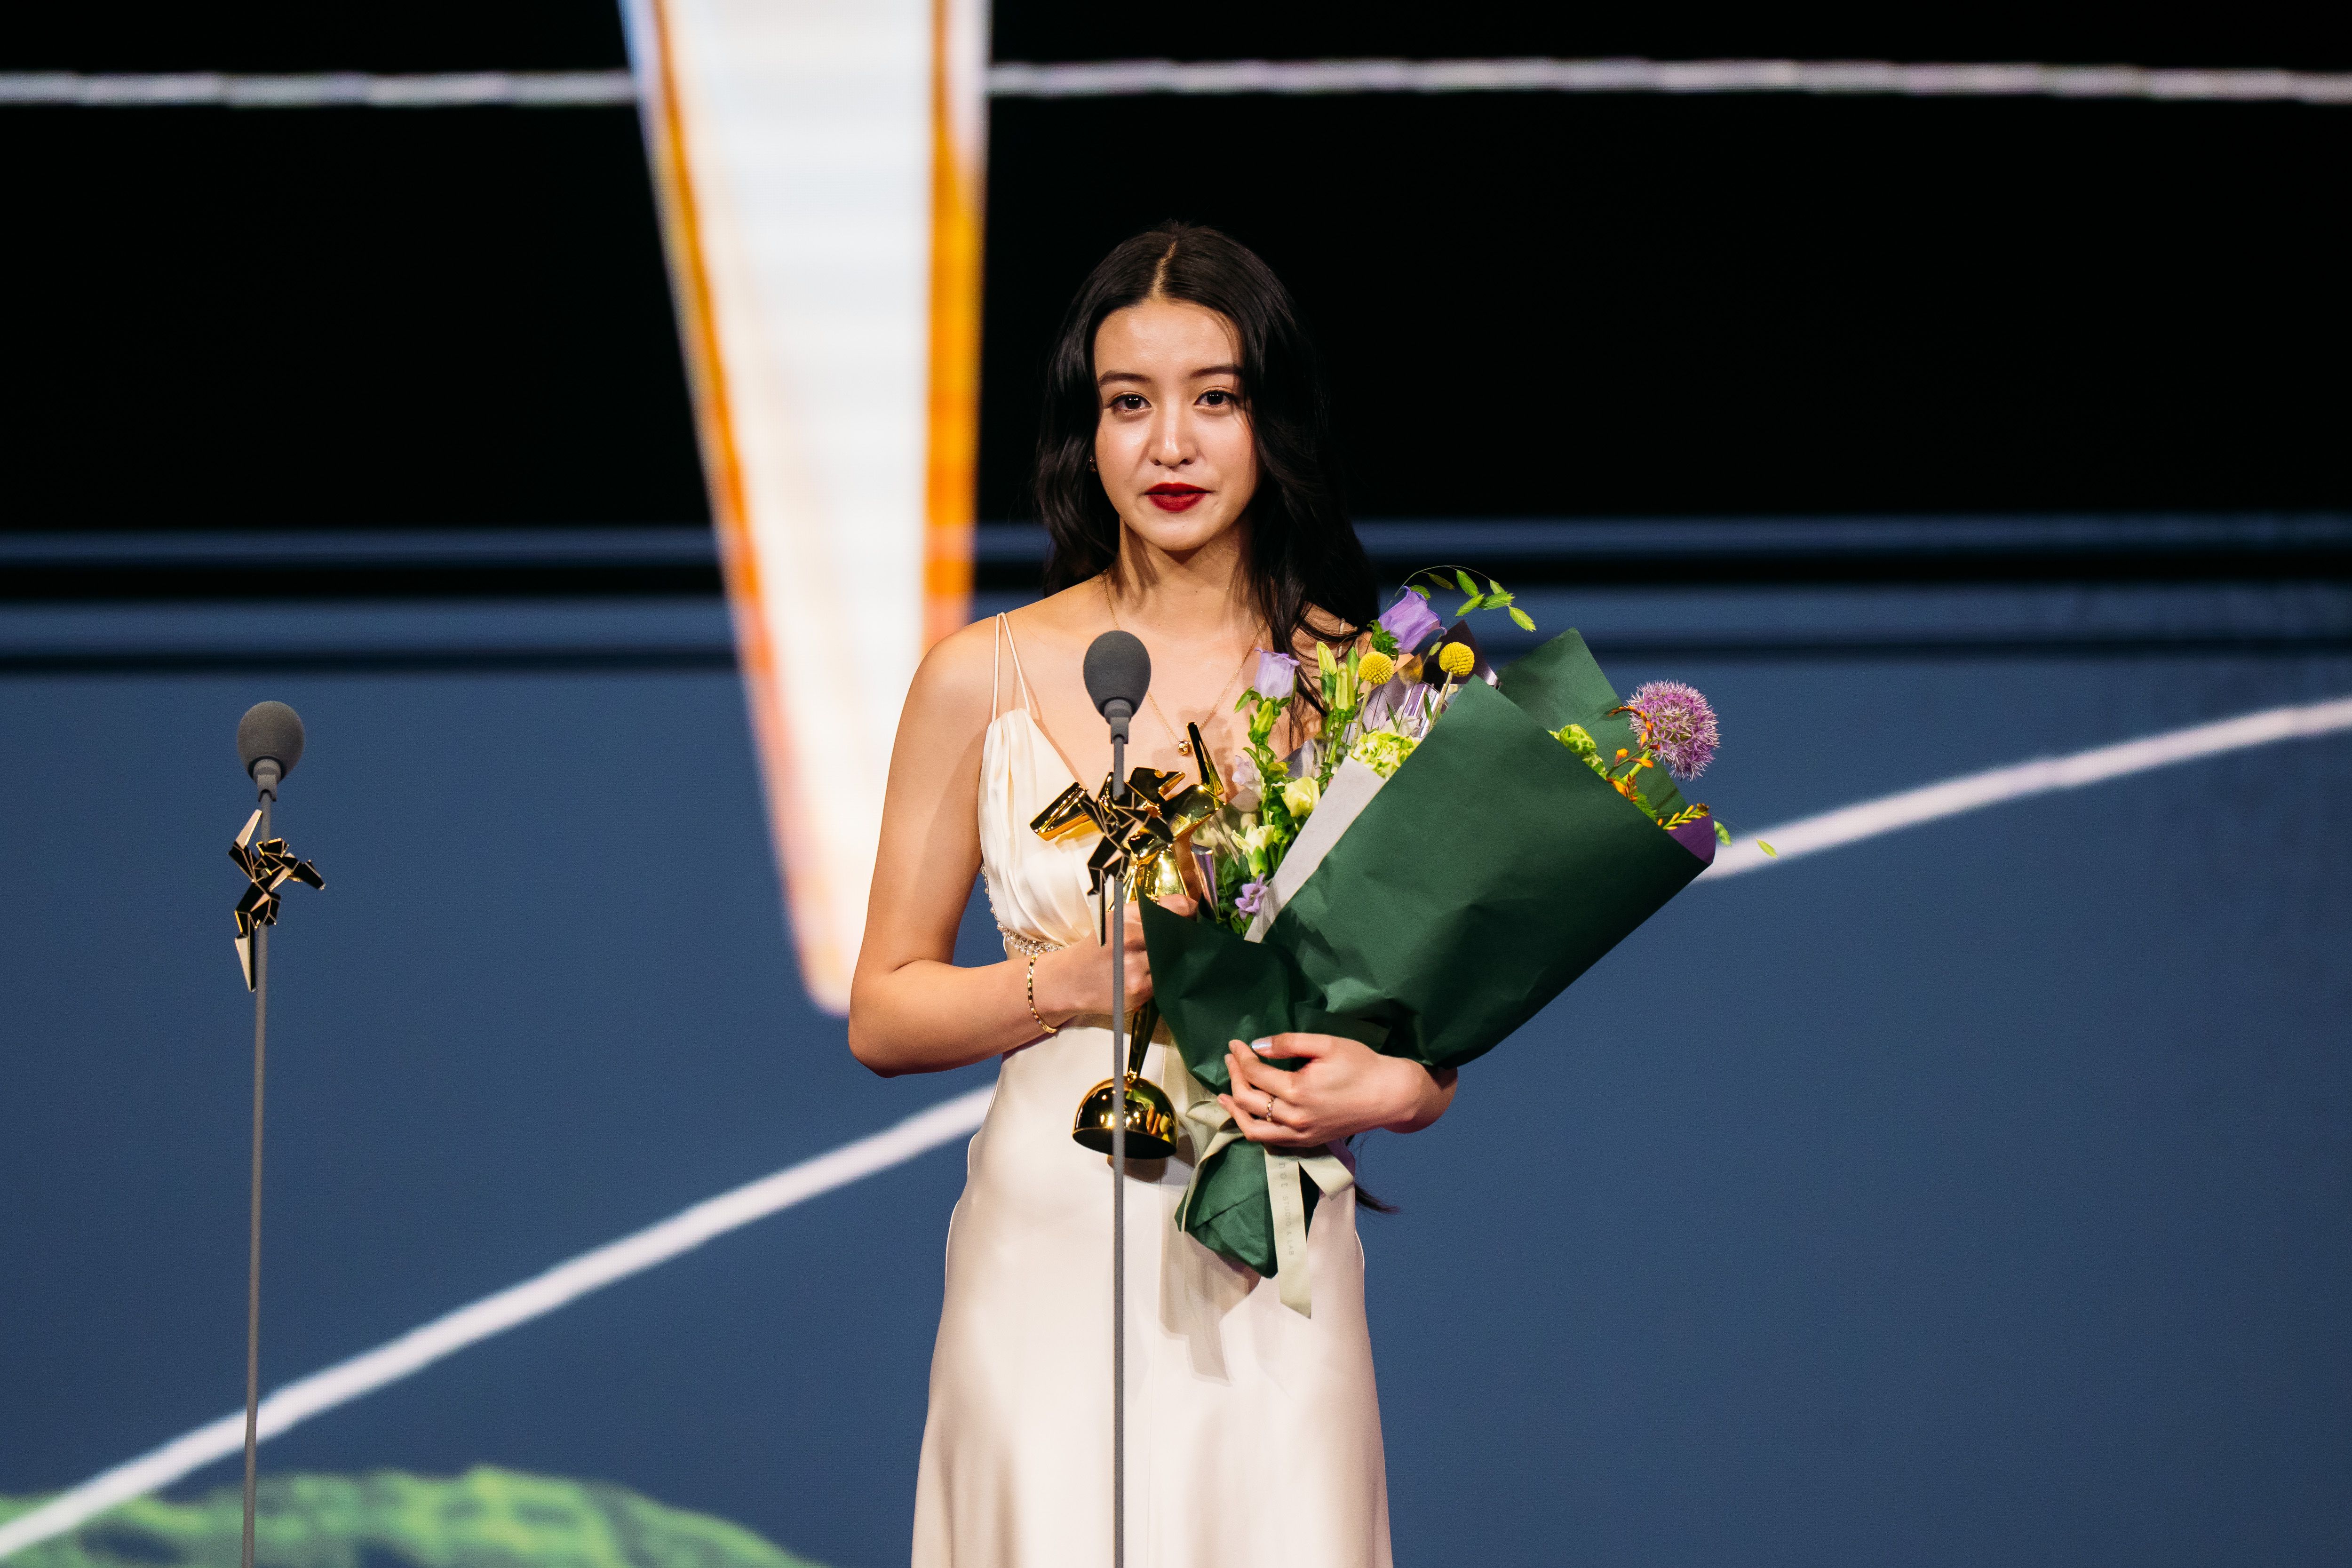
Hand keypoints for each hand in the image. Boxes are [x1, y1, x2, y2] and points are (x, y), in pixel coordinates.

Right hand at [1031, 894, 1195, 1021]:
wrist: (1069, 981)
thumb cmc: (1098, 948)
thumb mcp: (1116, 921)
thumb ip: (1147, 913)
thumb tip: (1188, 911)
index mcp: (1126, 916)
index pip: (1176, 907)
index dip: (1192, 912)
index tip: (1196, 917)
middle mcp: (1130, 937)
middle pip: (1180, 935)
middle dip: (1189, 938)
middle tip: (1191, 941)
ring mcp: (1134, 965)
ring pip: (1176, 960)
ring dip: (1179, 961)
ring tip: (1171, 961)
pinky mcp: (1137, 989)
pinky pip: (1165, 981)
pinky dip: (1166, 979)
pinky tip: (1156, 977)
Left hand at [1218, 1033, 1455, 1147]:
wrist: (1389, 1096)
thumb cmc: (1361, 1065)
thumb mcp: (1327, 1044)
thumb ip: (1289, 1043)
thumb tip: (1258, 1045)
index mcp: (1298, 1091)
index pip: (1256, 1074)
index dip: (1241, 1057)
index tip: (1235, 1043)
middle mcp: (1295, 1118)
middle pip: (1248, 1100)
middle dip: (1235, 1076)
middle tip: (1232, 1058)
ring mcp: (1300, 1134)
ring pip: (1253, 1129)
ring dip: (1235, 1110)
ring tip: (1224, 1094)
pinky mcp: (1307, 1142)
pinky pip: (1271, 1141)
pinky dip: (1254, 1127)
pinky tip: (1249, 1114)